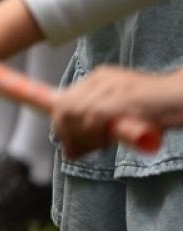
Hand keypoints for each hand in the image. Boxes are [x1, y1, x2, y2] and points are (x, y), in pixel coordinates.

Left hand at [53, 66, 182, 159]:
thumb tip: (72, 150)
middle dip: (65, 133)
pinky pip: (94, 117)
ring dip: (79, 137)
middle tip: (75, 152)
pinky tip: (105, 144)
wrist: (182, 97)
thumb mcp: (122, 112)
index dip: (60, 125)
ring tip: (95, 148)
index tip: (66, 145)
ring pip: (75, 112)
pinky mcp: (122, 99)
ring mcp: (110, 87)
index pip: (64, 100)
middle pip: (65, 106)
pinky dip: (94, 134)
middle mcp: (99, 80)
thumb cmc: (157, 109)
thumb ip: (99, 125)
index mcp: (97, 79)